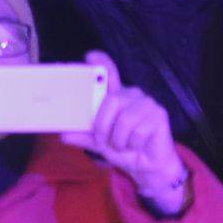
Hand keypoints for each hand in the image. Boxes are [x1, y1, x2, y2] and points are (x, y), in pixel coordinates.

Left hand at [62, 53, 189, 211]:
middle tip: (105, 141)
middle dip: (104, 126)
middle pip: (112, 101)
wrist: (146, 165)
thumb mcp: (100, 142)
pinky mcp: (159, 114)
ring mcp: (147, 103)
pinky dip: (133, 144)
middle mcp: (132, 94)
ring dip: (119, 139)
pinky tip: (138, 145)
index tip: (90, 57)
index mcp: (117, 96)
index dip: (102, 63)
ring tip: (123, 145)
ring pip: (125, 120)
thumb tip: (63, 134)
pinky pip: (138, 131)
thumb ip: (84, 136)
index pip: (110, 73)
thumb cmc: (124, 147)